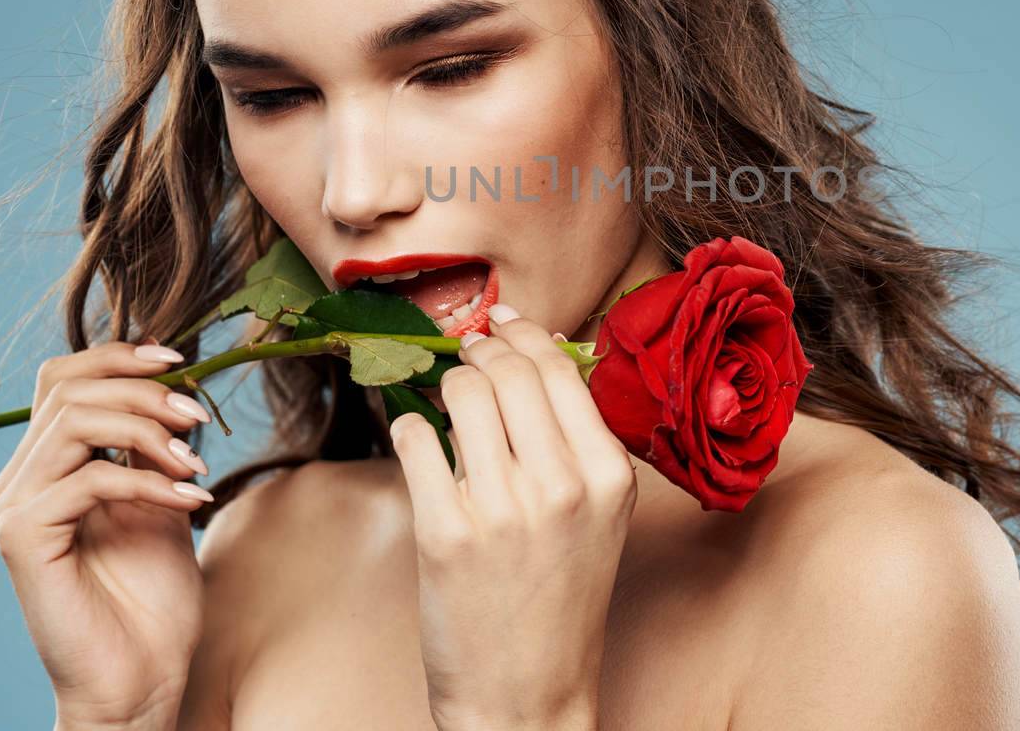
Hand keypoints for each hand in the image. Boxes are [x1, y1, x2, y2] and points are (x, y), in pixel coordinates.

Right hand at [0, 338, 214, 728]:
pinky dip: (150, 481)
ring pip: (74, 421)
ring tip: (196, 464)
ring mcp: (15, 508)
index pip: (63, 379)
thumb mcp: (162, 500)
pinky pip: (89, 478)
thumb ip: (155, 446)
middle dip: (144, 391)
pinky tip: (191, 501)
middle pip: (68, 389)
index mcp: (47, 467)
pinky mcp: (23, 538)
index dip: (118, 356)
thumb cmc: (152, 598)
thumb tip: (175, 384)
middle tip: (198, 415)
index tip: (180, 359)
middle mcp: (19, 482)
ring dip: (149, 430)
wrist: (142, 677)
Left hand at [389, 304, 637, 730]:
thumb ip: (578, 442)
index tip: (500, 325)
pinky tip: (420, 441)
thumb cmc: (561, 600)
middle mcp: (563, 486)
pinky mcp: (446, 533)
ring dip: (445, 384)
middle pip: (509, 370)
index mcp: (608, 476)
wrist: (529, 696)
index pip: (560, 369)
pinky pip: (416, 439)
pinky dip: (411, 428)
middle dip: (479, 349)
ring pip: (461, 393)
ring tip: (445, 398)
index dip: (523, 334)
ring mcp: (504, 509)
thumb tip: (535, 355)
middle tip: (465, 352)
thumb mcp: (600, 517)